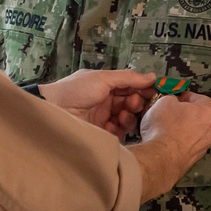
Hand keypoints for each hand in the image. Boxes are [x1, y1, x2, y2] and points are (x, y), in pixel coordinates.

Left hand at [38, 69, 157, 138]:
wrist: (54, 111)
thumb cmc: (76, 90)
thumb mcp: (102, 78)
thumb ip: (128, 78)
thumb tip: (153, 76)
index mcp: (105, 85)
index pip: (130, 87)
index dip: (143, 89)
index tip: (155, 92)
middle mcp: (106, 101)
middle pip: (131, 104)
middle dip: (135, 103)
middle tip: (132, 104)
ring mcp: (104, 118)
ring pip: (127, 119)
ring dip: (128, 117)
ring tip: (121, 116)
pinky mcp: (102, 134)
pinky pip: (119, 133)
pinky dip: (119, 130)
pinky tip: (112, 126)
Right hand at [128, 91, 210, 201]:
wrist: (161, 157)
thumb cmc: (164, 127)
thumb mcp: (163, 101)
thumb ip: (172, 98)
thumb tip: (172, 101)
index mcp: (207, 112)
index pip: (201, 98)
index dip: (187, 97)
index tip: (176, 98)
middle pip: (201, 116)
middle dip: (187, 113)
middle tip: (171, 112)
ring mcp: (205, 145)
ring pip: (196, 131)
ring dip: (184, 128)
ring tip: (166, 126)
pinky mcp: (196, 158)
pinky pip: (189, 143)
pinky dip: (181, 141)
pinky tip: (167, 140)